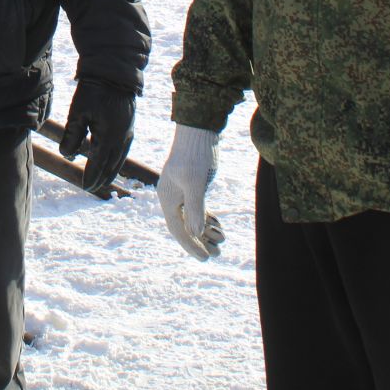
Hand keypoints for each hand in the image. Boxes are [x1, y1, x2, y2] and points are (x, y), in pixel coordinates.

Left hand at [58, 80, 136, 195]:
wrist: (114, 72)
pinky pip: (124, 150)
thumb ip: (71, 136)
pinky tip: (112, 161)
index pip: (98, 164)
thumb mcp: (77, 113)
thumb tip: (67, 156)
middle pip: (111, 165)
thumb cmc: (93, 91)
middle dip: (101, 178)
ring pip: (120, 159)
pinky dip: (117, 160)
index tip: (84, 187)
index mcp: (109, 137)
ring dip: (111, 171)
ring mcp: (128, 132)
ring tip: (103, 180)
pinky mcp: (129, 126)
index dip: (91, 176)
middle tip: (92, 188)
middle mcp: (122, 138)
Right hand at [157, 124, 223, 259]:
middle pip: (184, 227)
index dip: (191, 246)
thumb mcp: (196, 183)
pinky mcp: (191, 185)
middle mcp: (172, 197)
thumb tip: (195, 232)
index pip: (178, 229)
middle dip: (200, 242)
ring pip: (191, 218)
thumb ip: (195, 208)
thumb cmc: (195, 156)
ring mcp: (181, 191)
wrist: (199, 131)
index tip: (205, 258)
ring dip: (205, 232)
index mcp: (167, 198)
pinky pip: (197, 208)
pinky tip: (218, 226)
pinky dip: (207, 218)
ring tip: (222, 241)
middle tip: (216, 254)